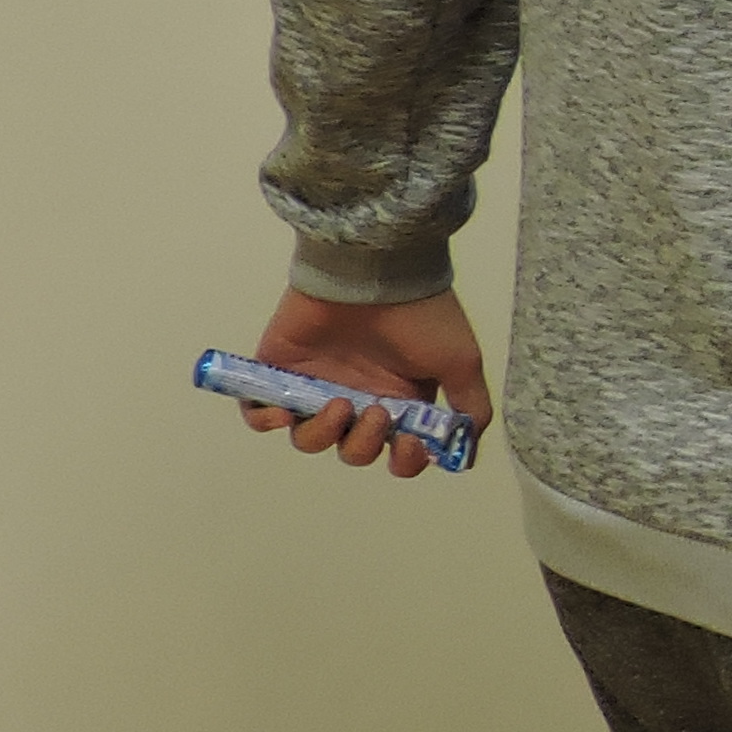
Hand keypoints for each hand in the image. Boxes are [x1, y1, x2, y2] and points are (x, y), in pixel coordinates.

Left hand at [243, 286, 494, 480]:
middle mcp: (358, 397)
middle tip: (375, 412)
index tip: (408, 446)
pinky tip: (284, 414)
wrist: (375, 270)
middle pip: (352, 451)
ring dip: (324, 434)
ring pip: (310, 438)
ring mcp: (317, 386)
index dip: (403, 460)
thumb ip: (471, 408)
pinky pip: (260, 415)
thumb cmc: (420, 314)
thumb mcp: (461, 362)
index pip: (397, 452)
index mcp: (400, 400)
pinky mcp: (280, 372)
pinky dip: (266, 422)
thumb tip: (465, 452)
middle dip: (364, 445)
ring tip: (338, 404)